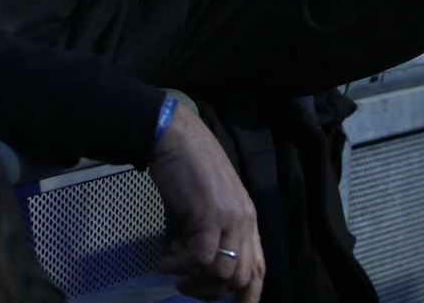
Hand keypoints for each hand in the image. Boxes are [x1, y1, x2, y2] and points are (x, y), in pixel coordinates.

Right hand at [150, 103, 265, 300]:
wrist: (176, 137)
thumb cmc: (188, 166)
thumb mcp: (208, 204)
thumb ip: (213, 230)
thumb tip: (200, 264)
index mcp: (248, 219)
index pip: (259, 269)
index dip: (246, 296)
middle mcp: (245, 222)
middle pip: (241, 278)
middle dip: (210, 293)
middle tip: (184, 285)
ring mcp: (230, 219)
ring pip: (223, 274)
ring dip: (193, 279)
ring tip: (172, 265)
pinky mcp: (210, 216)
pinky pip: (201, 259)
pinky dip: (180, 265)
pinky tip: (164, 259)